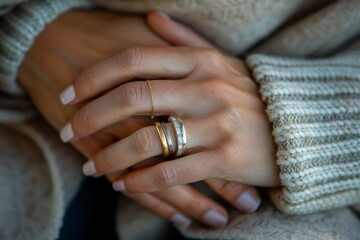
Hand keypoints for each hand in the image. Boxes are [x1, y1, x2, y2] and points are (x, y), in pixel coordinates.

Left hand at [18, 10, 260, 227]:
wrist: (297, 129)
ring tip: (91, 167)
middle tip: (68, 131)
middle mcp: (207, 88)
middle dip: (91, 116)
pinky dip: (141, 181)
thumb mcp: (221, 60)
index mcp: (201, 61)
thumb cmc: (250, 95)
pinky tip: (124, 185)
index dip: (94, 77)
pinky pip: (171, 172)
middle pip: (132, 97)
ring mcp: (217, 124)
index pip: (134, 60)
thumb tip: (151, 18)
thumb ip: (184, 39)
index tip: (69, 95)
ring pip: (147, 140)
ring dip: (110, 156)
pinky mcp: (226, 159)